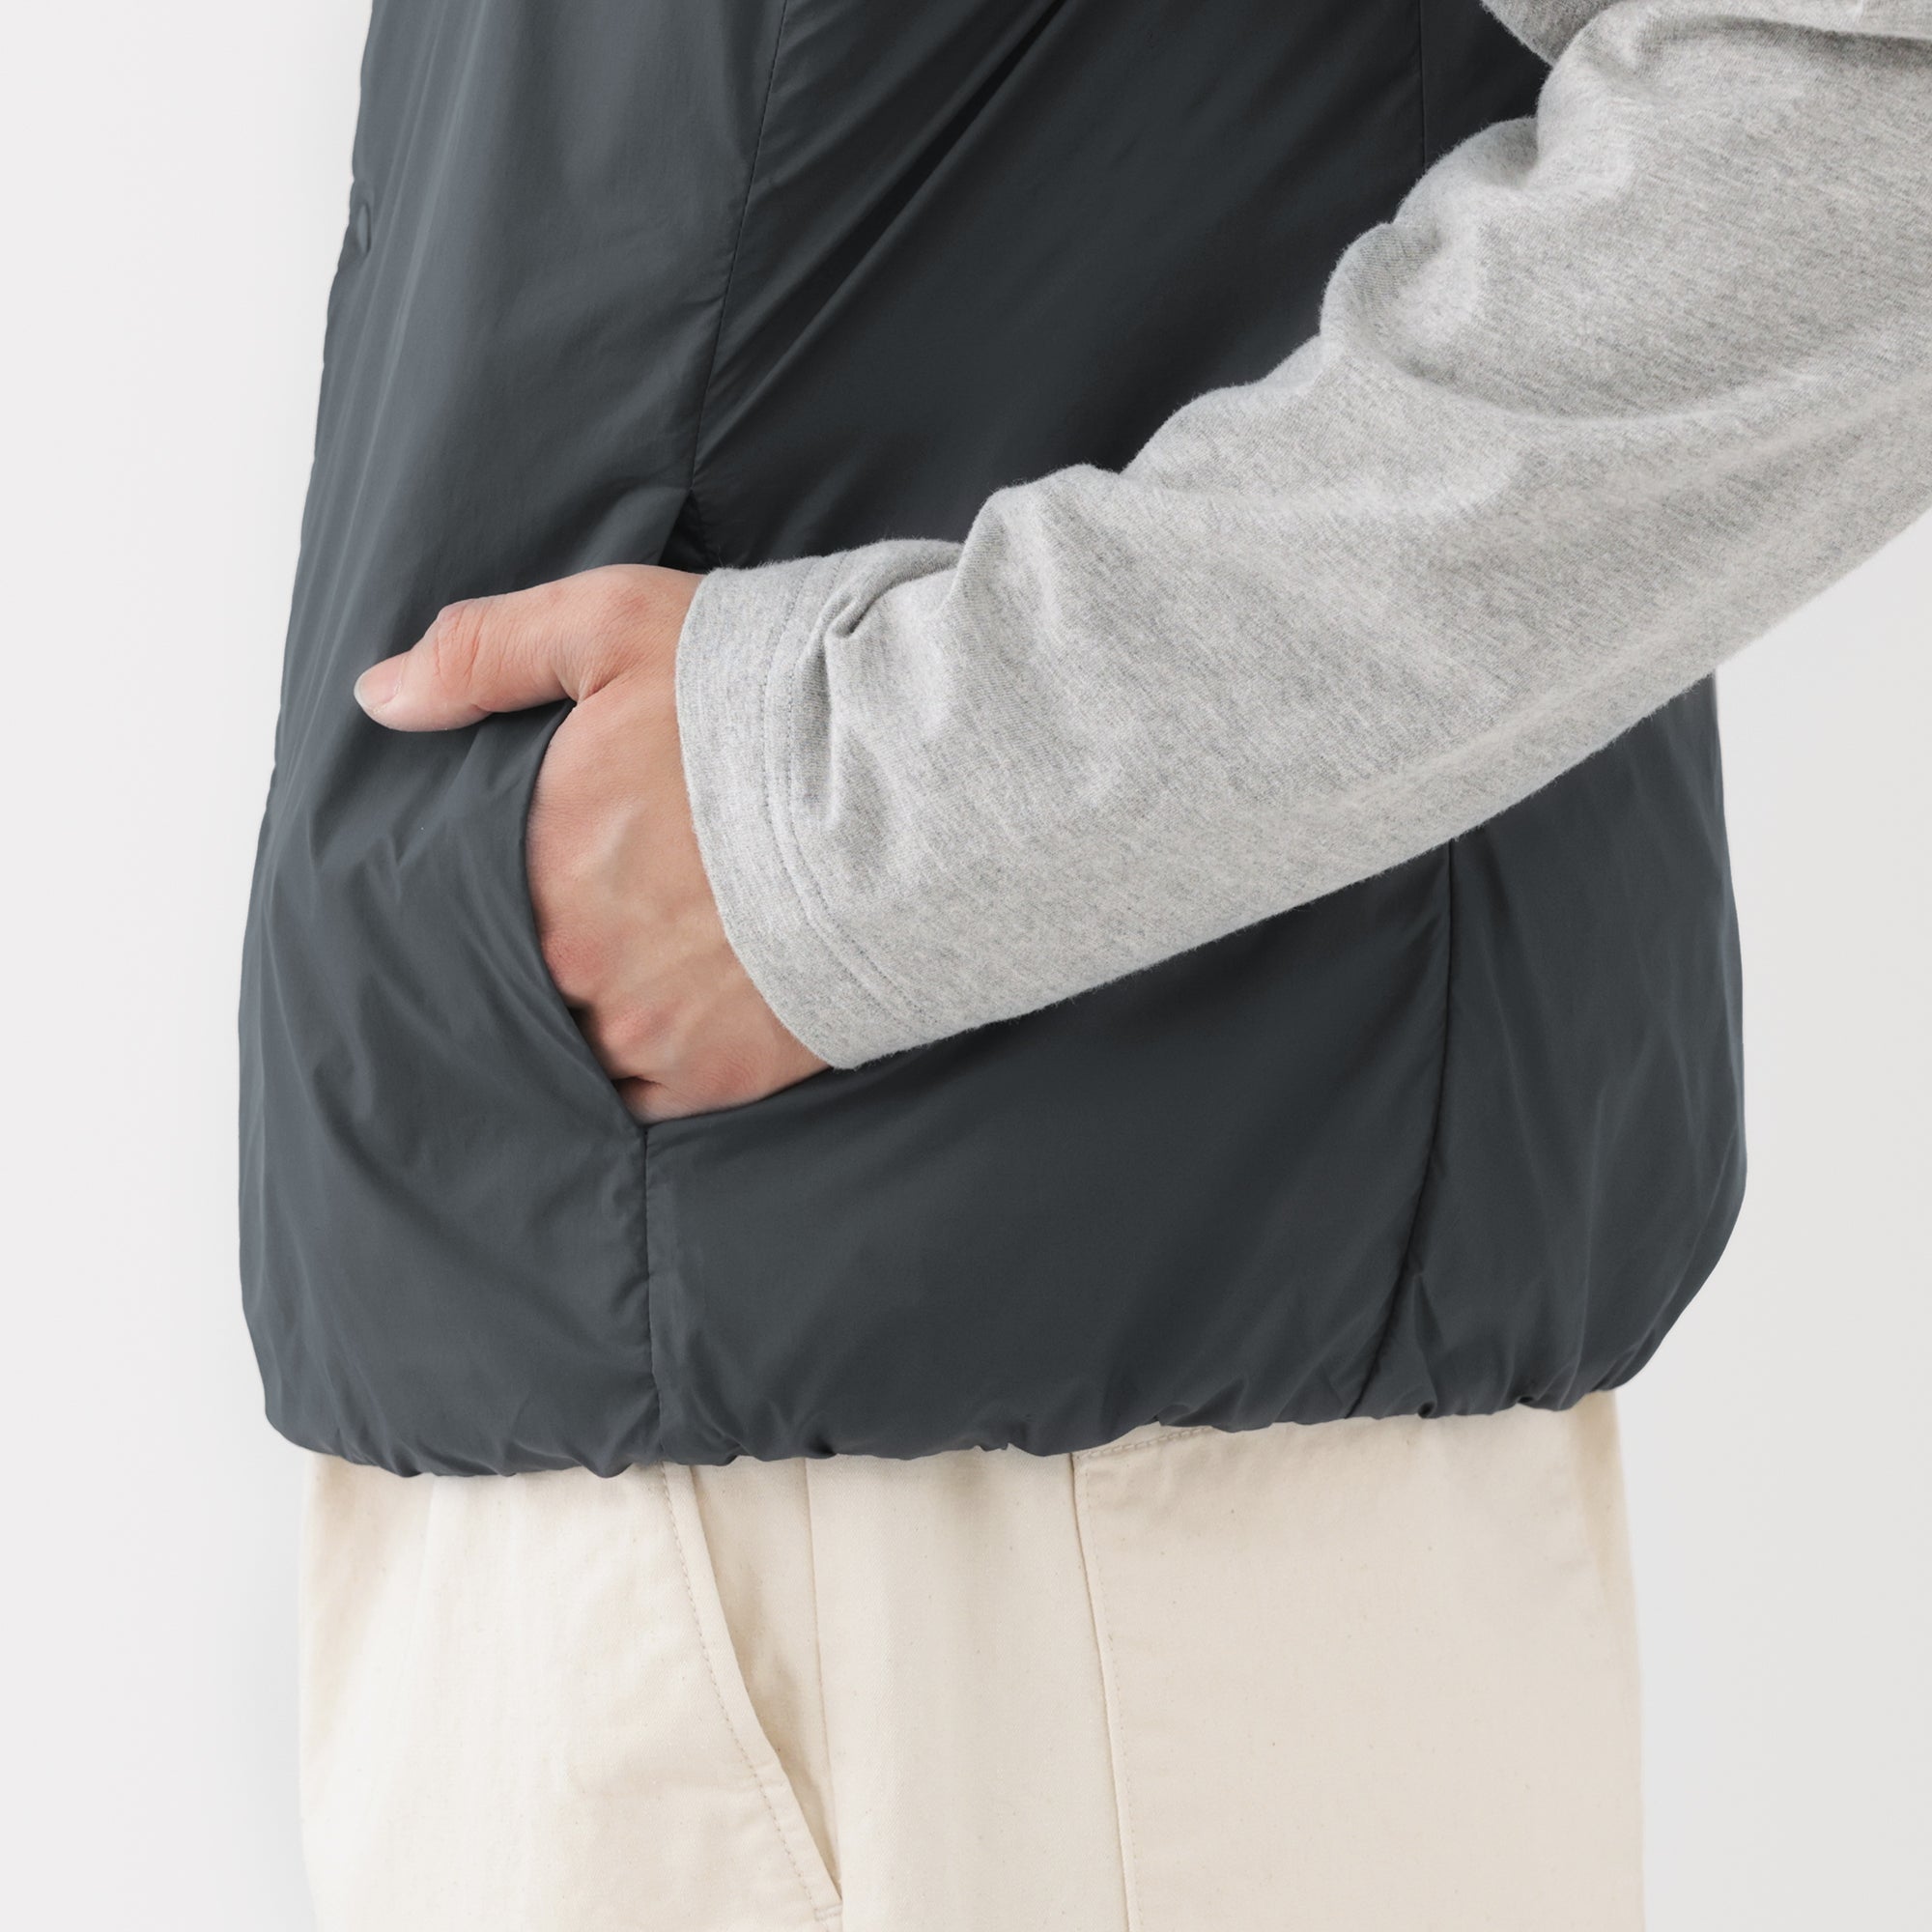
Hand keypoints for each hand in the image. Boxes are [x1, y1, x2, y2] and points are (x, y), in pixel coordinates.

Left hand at [354, 564, 827, 1121]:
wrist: (924, 792)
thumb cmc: (774, 700)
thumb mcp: (618, 627)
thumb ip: (487, 654)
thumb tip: (378, 698)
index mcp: (540, 860)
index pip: (466, 900)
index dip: (498, 886)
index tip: (537, 869)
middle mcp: (576, 962)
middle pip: (524, 976)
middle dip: (548, 952)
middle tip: (597, 917)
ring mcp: (647, 1032)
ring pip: (578, 1044)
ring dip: (595, 1015)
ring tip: (635, 974)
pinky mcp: (721, 1076)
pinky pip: (648, 1098)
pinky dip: (651, 1067)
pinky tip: (676, 1022)